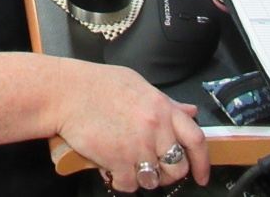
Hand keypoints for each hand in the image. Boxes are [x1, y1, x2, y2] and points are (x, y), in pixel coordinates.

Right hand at [51, 59, 209, 191]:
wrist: (66, 92)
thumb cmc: (97, 85)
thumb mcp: (138, 85)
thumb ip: (166, 103)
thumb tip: (189, 112)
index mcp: (162, 107)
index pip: (196, 140)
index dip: (203, 162)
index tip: (202, 175)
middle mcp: (154, 128)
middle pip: (177, 167)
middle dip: (169, 174)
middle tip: (156, 170)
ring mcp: (137, 146)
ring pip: (154, 180)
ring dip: (144, 178)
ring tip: (130, 165)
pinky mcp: (118, 161)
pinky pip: (129, 185)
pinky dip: (122, 181)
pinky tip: (114, 169)